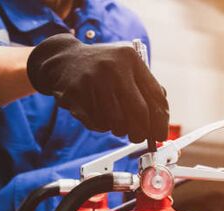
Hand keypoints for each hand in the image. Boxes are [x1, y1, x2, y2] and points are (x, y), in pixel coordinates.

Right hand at [27, 34, 168, 142]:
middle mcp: (113, 67)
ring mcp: (93, 80)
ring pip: (117, 122)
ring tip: (113, 119)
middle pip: (139, 113)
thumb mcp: (126, 67)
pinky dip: (101, 126)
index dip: (161, 121)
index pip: (156, 96)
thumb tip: (161, 121)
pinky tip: (97, 113)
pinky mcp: (76, 93)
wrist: (62, 60)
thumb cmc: (102, 68)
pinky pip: (97, 123)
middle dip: (141, 132)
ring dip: (119, 129)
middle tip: (138, 137)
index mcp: (130, 59)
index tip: (160, 135)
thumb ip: (145, 87)